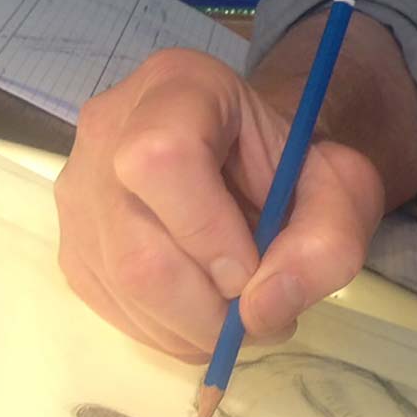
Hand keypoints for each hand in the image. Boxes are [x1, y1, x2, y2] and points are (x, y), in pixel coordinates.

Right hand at [54, 45, 387, 357]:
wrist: (257, 164)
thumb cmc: (296, 167)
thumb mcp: (343, 191)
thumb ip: (325, 243)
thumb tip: (260, 311)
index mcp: (179, 86)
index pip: (163, 159)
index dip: (208, 232)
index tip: (252, 268)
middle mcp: (109, 129)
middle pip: (137, 248)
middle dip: (209, 306)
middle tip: (259, 311)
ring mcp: (80, 188)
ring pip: (122, 287)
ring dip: (194, 327)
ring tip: (243, 311)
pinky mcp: (73, 242)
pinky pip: (112, 308)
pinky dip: (169, 330)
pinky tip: (204, 312)